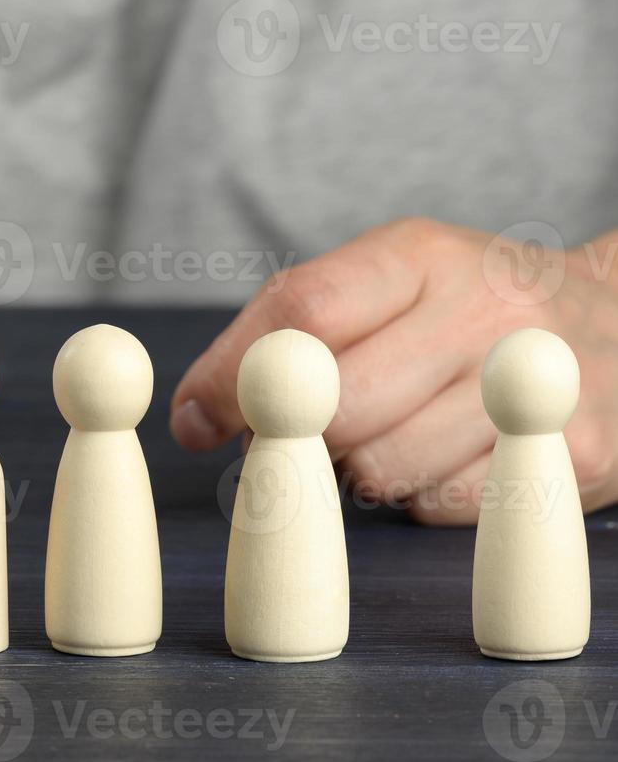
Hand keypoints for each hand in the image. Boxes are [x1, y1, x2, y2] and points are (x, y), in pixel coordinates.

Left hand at [170, 218, 617, 523]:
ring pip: (380, 467)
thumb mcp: (382, 286)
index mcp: (419, 255)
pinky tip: (448, 456)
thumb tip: (190, 419)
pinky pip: (440, 506)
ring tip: (393, 431)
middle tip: (304, 432)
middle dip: (298, 434)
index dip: (235, 375)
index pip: (304, 310)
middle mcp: (485, 309)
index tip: (197, 420)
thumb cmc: (465, 314)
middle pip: (338, 404)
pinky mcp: (573, 455)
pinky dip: (421, 496)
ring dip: (358, 470)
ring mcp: (535, 384)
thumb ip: (278, 336)